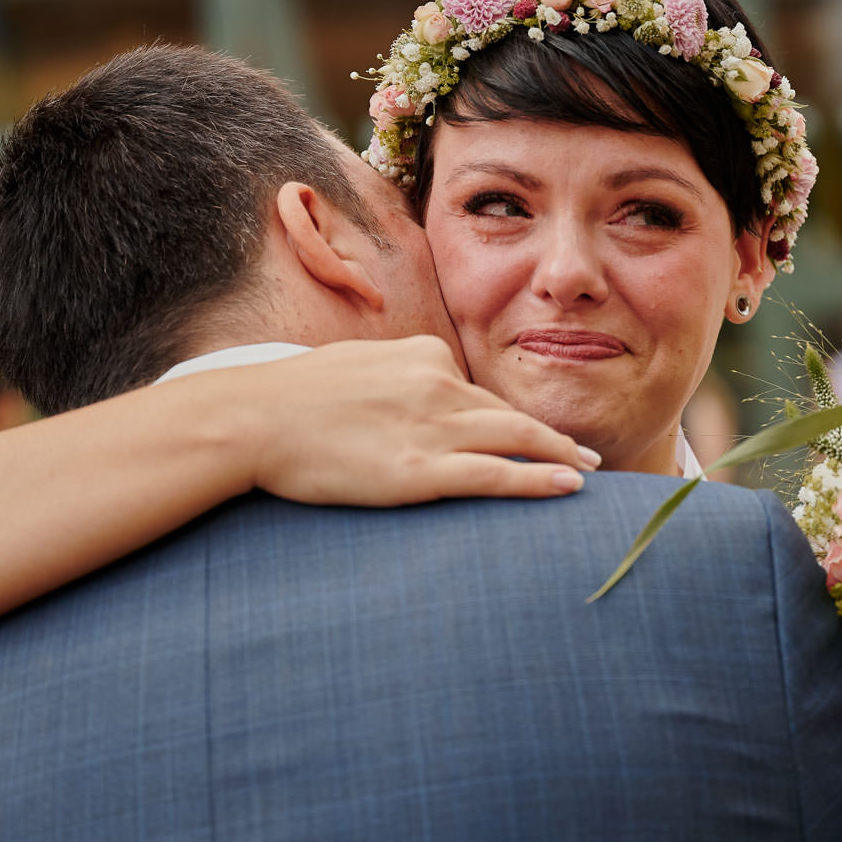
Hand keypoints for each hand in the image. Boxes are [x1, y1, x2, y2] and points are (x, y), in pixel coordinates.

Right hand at [234, 336, 597, 505]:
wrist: (253, 417)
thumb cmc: (295, 398)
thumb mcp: (357, 365)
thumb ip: (397, 377)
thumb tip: (414, 395)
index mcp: (423, 354)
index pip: (479, 393)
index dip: (514, 419)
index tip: (539, 436)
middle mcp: (437, 384)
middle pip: (509, 415)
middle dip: (554, 437)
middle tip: (588, 457)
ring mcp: (431, 426)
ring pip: (517, 439)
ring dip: (561, 457)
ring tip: (589, 474)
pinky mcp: (419, 470)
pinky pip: (496, 474)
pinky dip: (539, 480)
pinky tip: (570, 487)